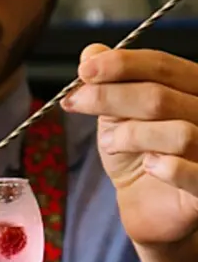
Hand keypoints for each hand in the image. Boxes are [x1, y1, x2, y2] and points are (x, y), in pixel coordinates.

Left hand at [63, 42, 197, 246]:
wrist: (149, 208)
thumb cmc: (139, 158)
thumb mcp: (117, 118)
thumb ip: (109, 85)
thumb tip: (92, 52)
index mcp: (192, 88)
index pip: (161, 66)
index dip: (121, 65)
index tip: (84, 70)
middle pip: (160, 96)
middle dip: (110, 98)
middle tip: (75, 103)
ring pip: (177, 132)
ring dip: (131, 136)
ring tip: (111, 143)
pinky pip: (195, 173)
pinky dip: (168, 168)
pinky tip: (149, 166)